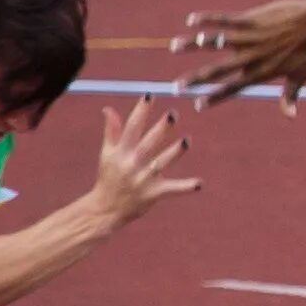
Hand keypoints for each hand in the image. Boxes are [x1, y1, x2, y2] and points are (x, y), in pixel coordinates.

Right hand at [91, 96, 200, 225]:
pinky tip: (199, 183)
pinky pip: (172, 189)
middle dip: (160, 129)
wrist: (106, 209)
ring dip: (174, 153)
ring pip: (161, 164)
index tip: (149, 95)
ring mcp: (143, 180)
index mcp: (121, 152)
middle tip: (173, 114)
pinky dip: (185, 187)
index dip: (140, 111)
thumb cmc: (108, 177)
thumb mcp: (107, 154)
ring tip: (186, 141)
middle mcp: (132, 164)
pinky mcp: (153, 194)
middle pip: (148, 143)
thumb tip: (108, 109)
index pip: (131, 127)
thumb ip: (111, 131)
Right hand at [173, 0, 305, 111]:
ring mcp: (251, 38)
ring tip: (174, 47)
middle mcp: (252, 57)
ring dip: (194, 45)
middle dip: (195, 79)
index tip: (197, 105)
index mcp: (261, 72)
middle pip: (218, 70)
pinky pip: (225, 20)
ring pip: (216, 43)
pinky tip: (191, 21)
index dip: (214, 98)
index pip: (233, 88)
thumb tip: (291, 117)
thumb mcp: (300, 76)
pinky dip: (207, 20)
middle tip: (176, 86)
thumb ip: (289, 96)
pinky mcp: (252, 19)